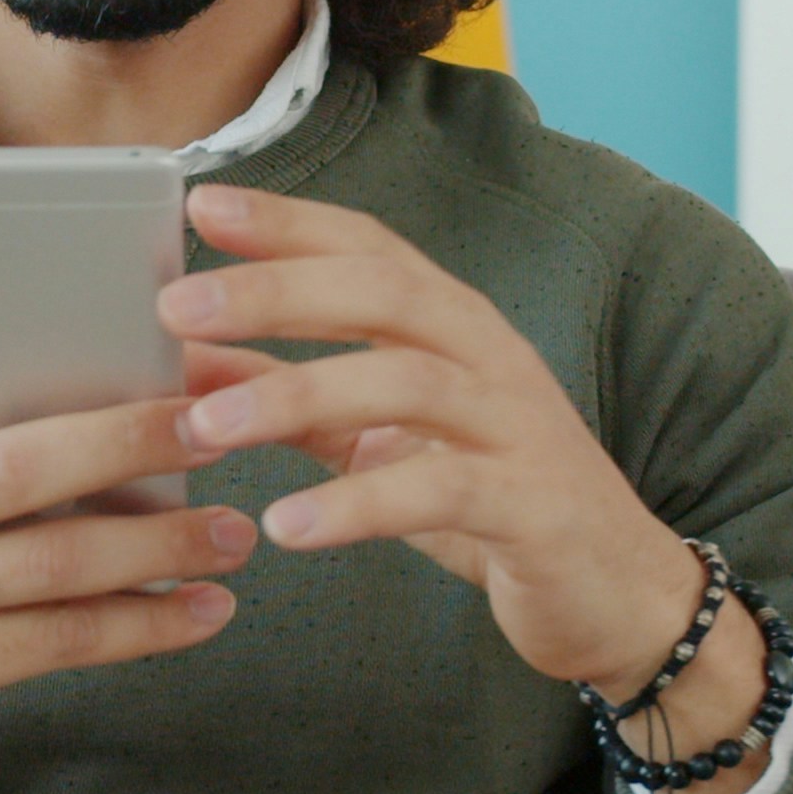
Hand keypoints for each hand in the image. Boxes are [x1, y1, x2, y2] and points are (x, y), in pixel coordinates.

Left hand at [158, 185, 770, 793]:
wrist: (616, 591)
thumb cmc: (486, 498)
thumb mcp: (373, 439)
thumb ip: (285, 393)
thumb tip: (183, 360)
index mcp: (450, 325)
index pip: (367, 246)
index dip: (287, 222)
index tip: (199, 202)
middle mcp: (487, 356)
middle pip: (382, 291)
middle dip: (275, 290)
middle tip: (176, 305)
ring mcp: (516, 426)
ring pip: (407, 382)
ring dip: (296, 396)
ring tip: (207, 428)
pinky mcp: (532, 505)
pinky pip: (440, 491)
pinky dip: (357, 505)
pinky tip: (287, 526)